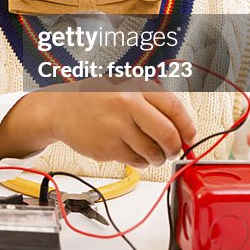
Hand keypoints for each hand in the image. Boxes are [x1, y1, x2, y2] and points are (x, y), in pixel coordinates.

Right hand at [49, 88, 196, 167]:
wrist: (60, 109)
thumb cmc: (95, 99)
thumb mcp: (125, 89)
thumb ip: (153, 105)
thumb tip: (183, 131)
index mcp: (135, 87)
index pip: (175, 109)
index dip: (188, 127)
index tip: (189, 136)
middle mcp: (127, 105)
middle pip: (168, 135)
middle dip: (174, 148)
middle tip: (172, 150)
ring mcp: (116, 127)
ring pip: (153, 153)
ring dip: (156, 157)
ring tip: (148, 151)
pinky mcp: (107, 147)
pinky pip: (136, 161)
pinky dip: (139, 161)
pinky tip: (129, 150)